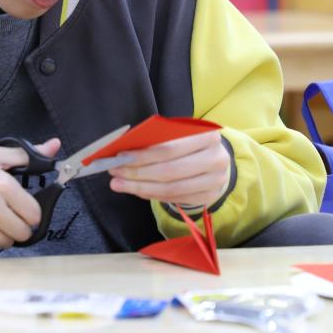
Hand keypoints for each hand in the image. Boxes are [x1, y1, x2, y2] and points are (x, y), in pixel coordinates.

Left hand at [107, 131, 229, 207]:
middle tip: (114, 172)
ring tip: (119, 184)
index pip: (169, 149)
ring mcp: (215, 181)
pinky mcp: (209, 197)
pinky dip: (153, 195)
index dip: (142, 155)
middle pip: (168, 171)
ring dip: (140, 188)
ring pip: (170, 189)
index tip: (119, 156)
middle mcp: (216, 159)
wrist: (217, 158)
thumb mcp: (179, 132)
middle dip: (137, 173)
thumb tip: (124, 151)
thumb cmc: (191, 142)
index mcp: (208, 135)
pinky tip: (138, 190)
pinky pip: (174, 199)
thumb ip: (157, 139)